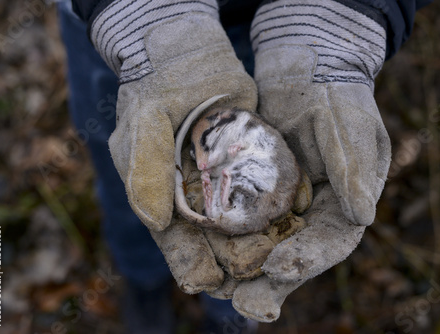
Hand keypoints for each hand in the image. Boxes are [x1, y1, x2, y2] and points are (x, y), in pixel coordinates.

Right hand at [90, 1, 256, 292]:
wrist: (185, 55)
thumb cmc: (155, 91)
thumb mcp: (144, 125)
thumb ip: (145, 169)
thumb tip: (154, 220)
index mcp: (164, 197)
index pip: (176, 240)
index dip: (189, 263)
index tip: (207, 284)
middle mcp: (196, 196)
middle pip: (214, 239)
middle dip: (230, 262)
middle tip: (248, 285)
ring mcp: (225, 180)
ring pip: (244, 219)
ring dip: (259, 242)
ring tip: (276, 265)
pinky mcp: (252, 160)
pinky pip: (267, 187)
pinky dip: (279, 204)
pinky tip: (296, 218)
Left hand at [229, 0, 391, 320]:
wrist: (303, 70)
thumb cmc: (332, 93)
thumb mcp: (347, 123)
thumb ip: (354, 167)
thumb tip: (364, 216)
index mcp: (348, 199)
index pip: (334, 239)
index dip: (310, 258)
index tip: (280, 268)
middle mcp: (318, 209)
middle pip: (298, 253)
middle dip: (274, 281)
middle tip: (247, 305)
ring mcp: (286, 202)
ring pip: (268, 244)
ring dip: (247, 272)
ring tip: (221, 294)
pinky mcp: (257, 191)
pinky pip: (244, 220)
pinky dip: (228, 240)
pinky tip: (207, 257)